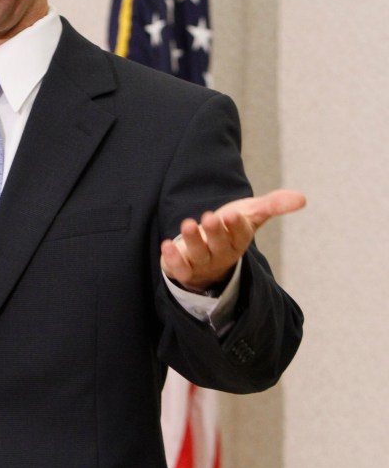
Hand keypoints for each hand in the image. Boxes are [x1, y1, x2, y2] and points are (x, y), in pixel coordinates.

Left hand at [160, 189, 305, 291]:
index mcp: (238, 240)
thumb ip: (273, 205)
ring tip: (187, 224)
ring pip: (198, 255)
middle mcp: (221, 254)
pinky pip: (179, 269)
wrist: (206, 251)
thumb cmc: (229, 229)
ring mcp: (202, 263)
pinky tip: (166, 245)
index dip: (236, 225)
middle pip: (219, 245)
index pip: (240, 234)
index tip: (233, 214)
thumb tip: (302, 198)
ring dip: (192, 241)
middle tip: (210, 217)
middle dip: (215, 232)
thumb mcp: (250, 214)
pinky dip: (173, 259)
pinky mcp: (183, 269)